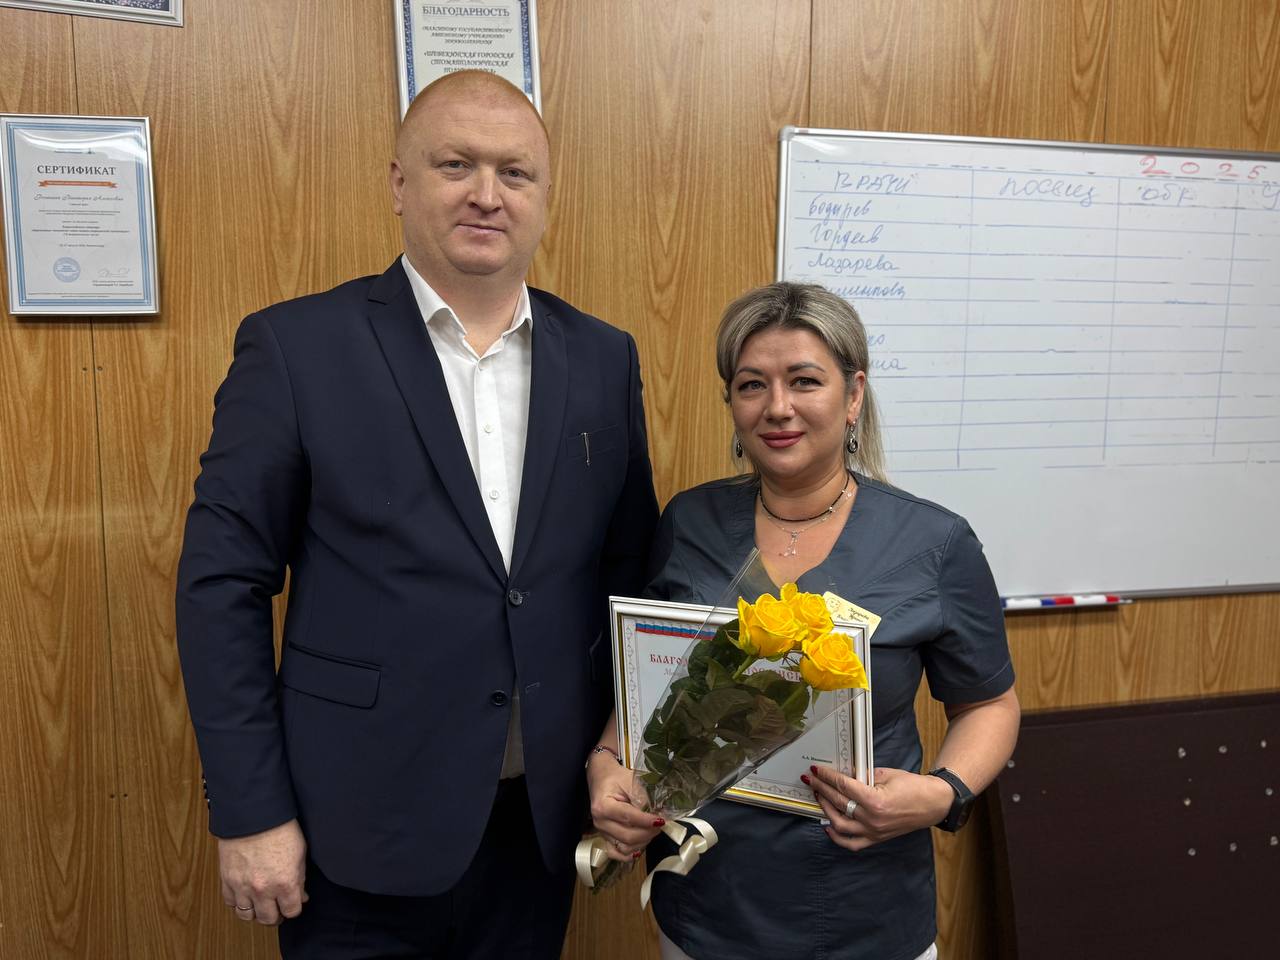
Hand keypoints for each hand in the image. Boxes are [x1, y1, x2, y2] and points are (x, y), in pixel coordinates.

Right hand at [218, 818, 307, 924]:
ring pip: (247, 916)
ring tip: (261, 904)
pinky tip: (245, 895)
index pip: (292, 911)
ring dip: (255, 912)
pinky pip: (230, 902)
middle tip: (278, 908)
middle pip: (268, 919)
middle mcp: (263, 890)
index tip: (294, 903)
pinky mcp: (227, 880)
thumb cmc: (279, 828)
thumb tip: (300, 895)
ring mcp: (242, 887)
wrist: (253, 814)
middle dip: (276, 915)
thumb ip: (300, 878)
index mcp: (285, 883)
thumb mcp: (300, 853)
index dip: (294, 908)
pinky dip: (238, 902)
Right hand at [586, 752, 664, 861]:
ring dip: (643, 842)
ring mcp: (601, 832)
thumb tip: (659, 814)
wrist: (601, 778)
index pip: (628, 817)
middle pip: (628, 836)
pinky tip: (640, 847)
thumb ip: (644, 797)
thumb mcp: (631, 781)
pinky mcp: (605, 838)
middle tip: (661, 824)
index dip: (647, 821)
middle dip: (649, 832)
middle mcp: (600, 822)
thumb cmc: (616, 778)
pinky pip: (616, 854)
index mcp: (603, 806)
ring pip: (625, 847)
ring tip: (653, 830)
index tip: (662, 819)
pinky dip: (630, 854)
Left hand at [806, 765, 954, 851]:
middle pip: (838, 803)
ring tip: (819, 796)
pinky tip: (828, 827)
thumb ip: (863, 776)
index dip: (827, 777)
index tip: (816, 770)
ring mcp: (874, 832)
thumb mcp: (886, 774)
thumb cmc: (913, 787)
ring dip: (825, 809)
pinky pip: (852, 843)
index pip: (843, 786)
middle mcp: (872, 819)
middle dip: (821, 789)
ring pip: (839, 825)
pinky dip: (837, 837)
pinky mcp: (876, 839)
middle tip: (811, 780)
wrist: (933, 804)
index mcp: (875, 800)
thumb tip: (843, 775)